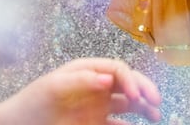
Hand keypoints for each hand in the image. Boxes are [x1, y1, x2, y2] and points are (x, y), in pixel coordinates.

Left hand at [0, 58, 160, 124]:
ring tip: (155, 116)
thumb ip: (81, 80)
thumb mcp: (54, 87)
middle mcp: (97, 86)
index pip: (118, 69)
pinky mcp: (95, 124)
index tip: (136, 97)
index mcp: (88, 71)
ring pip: (128, 104)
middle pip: (128, 83)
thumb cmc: (34, 102)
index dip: (131, 80)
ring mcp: (97, 107)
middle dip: (144, 89)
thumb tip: (110, 78)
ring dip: (144, 107)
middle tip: (156, 103)